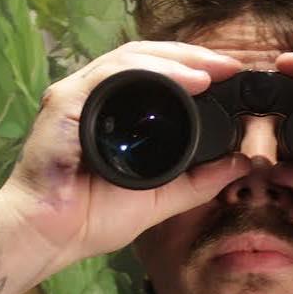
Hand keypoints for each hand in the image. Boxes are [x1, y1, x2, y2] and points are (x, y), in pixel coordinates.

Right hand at [0, 41, 250, 273]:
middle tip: (231, 65)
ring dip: (176, 60)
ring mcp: (78, 94)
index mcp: (115, 111)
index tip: (233, 73)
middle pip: (147, 57)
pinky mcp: (64, 102)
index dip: (196, 66)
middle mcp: (96, 95)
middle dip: (193, 55)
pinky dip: (149, 72)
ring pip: (131, 57)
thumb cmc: (92, 218)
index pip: (158, 73)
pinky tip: (183, 81)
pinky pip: (109, 75)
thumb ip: (200, 180)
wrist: (49, 237)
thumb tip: (244, 162)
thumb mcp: (161, 196)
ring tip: (212, 71)